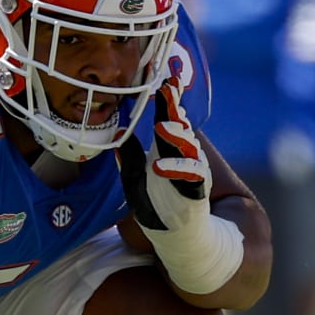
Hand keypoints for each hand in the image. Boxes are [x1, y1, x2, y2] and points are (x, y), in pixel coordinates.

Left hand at [116, 77, 211, 234]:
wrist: (173, 235)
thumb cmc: (156, 204)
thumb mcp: (134, 178)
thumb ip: (129, 156)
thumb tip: (119, 132)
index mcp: (166, 149)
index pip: (168, 118)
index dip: (169, 99)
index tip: (166, 79)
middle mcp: (181, 155)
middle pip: (179, 125)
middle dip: (175, 106)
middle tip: (168, 88)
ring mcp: (191, 170)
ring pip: (188, 146)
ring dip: (176, 135)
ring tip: (162, 125)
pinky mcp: (196, 189)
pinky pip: (190, 175)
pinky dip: (177, 169)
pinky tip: (161, 166)